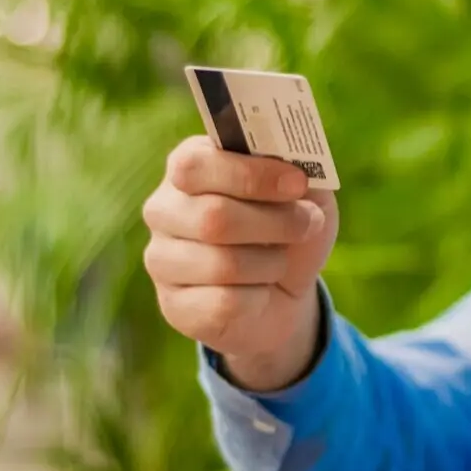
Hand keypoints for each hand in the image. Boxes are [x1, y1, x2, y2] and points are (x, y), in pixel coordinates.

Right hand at [142, 136, 338, 389]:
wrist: (284, 292)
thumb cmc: (287, 228)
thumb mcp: (305, 192)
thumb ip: (299, 168)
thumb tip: (296, 166)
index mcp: (188, 167)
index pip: (196, 164)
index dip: (251, 174)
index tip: (297, 183)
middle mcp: (163, 210)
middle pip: (213, 218)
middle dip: (276, 223)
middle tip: (308, 223)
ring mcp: (162, 260)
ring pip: (223, 265)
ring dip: (271, 264)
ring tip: (279, 261)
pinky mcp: (174, 305)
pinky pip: (224, 304)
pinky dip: (258, 298)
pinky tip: (258, 292)